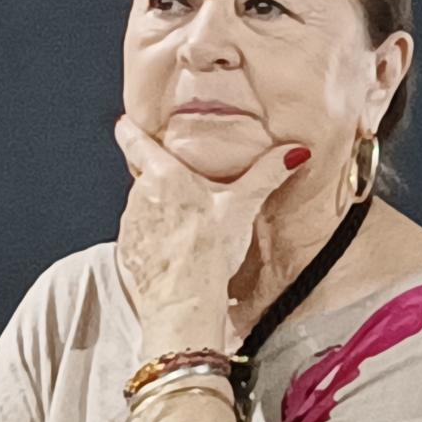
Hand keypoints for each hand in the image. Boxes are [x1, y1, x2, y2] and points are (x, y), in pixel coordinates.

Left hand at [113, 116, 306, 339]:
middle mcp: (140, 194)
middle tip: (188, 188)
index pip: (134, 140)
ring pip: (144, 205)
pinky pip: (141, 233)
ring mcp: (130, 223)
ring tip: (188, 224)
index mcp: (164, 174)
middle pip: (146, 175)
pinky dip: (155, 236)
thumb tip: (294, 151)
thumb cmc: (210, 250)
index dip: (129, 128)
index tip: (127, 121)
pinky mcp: (129, 249)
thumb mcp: (244, 205)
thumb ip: (267, 173)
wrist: (185, 300)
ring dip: (160, 209)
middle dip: (163, 179)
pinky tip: (177, 248)